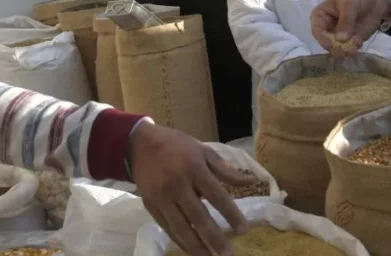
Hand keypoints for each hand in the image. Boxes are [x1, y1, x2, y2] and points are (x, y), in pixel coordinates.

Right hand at [128, 122, 253, 255]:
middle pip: (199, 217)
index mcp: (194, 168)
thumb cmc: (177, 146)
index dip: (231, 214)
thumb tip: (251, 181)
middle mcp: (178, 185)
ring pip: (181, 228)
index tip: (243, 230)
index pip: (216, 196)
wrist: (139, 144)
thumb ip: (225, 169)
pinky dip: (181, 242)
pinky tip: (193, 250)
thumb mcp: (203, 150)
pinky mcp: (151, 207)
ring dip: (197, 247)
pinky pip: (168, 228)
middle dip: (214, 238)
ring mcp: (162, 198)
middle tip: (228, 255)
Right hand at [311, 0, 390, 57]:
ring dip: (344, 51)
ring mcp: (341, 35)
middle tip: (341, 52)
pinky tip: (357, 48)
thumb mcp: (350, 3)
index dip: (322, 38)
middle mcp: (329, 27)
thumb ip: (346, 20)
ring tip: (350, 52)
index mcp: (321, 15)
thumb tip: (341, 39)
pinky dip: (353, 50)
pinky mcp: (354, 39)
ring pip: (338, 47)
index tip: (330, 45)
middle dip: (333, 48)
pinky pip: (351, 48)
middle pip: (327, 42)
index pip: (317, 29)